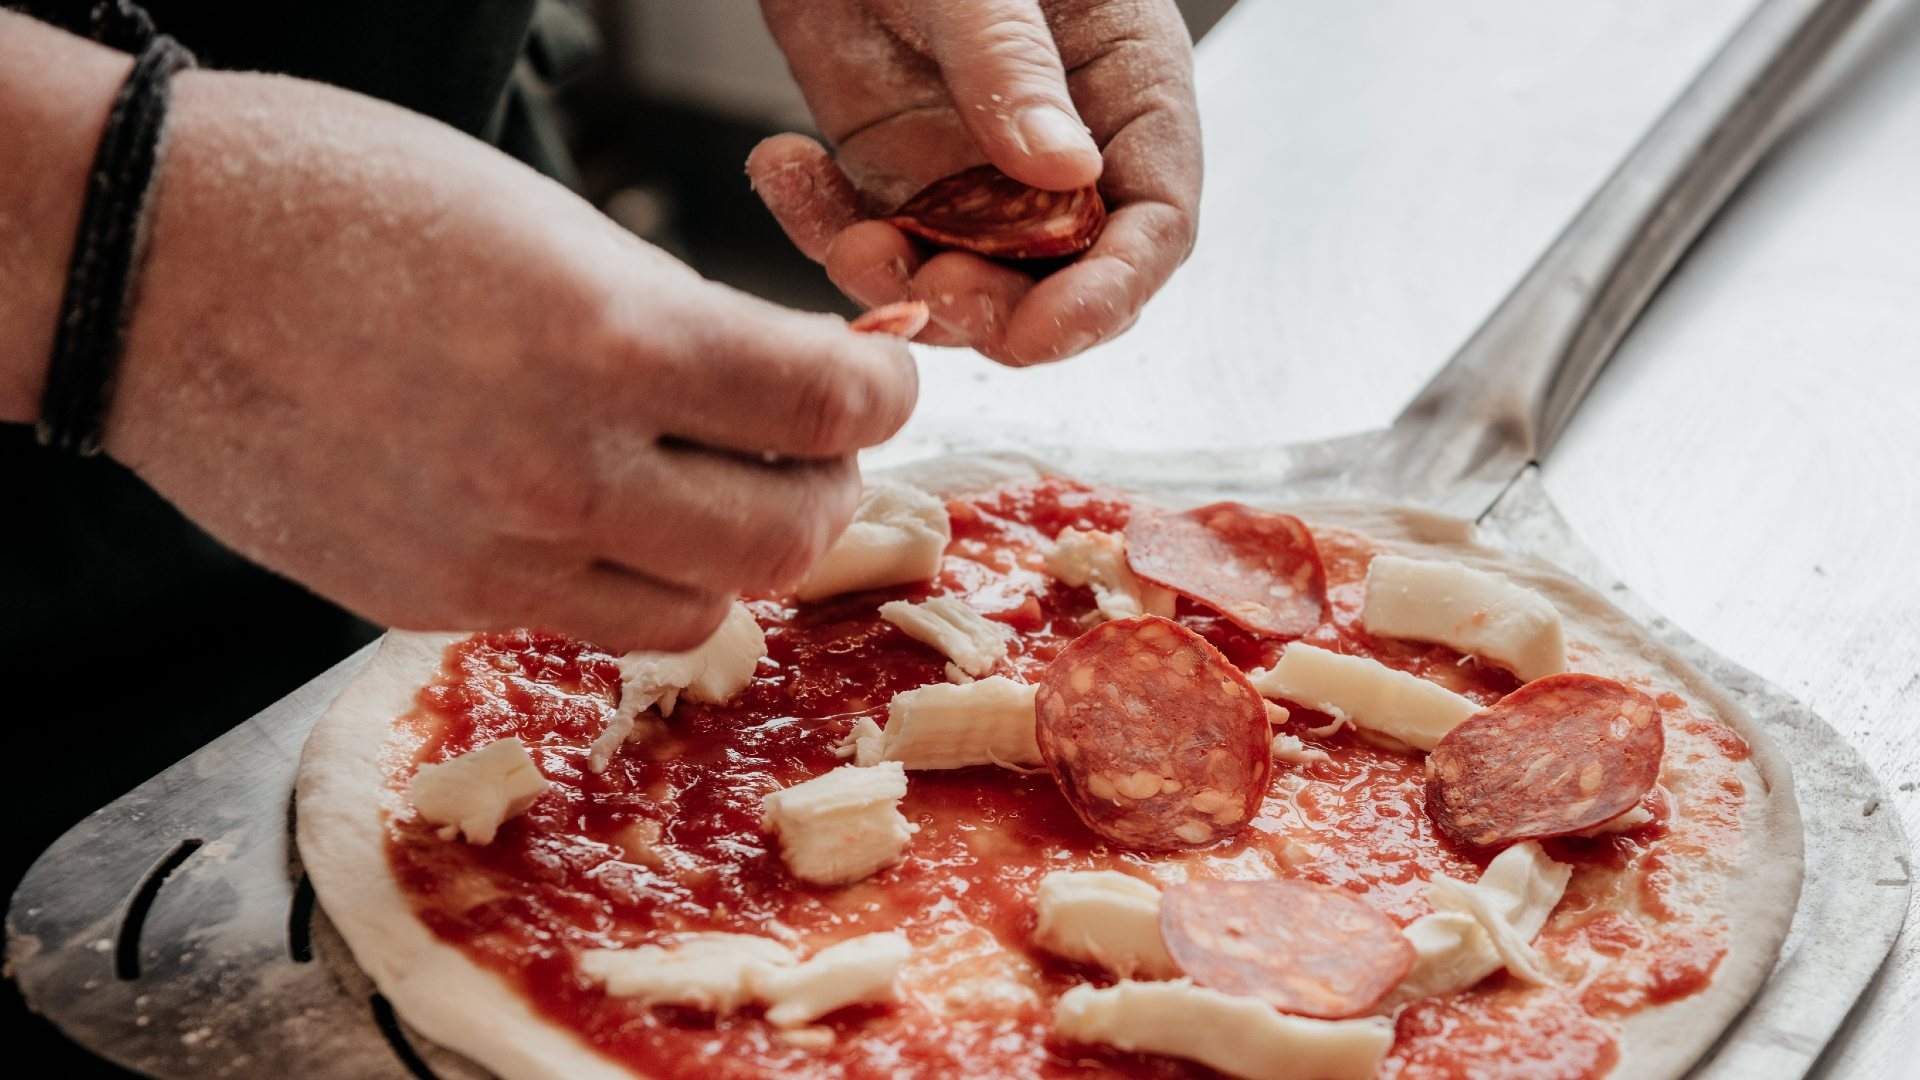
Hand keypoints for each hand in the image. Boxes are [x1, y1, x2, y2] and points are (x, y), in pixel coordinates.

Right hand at [106, 71, 916, 651]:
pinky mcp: (428, 603)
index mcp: (611, 340)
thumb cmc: (342, 202)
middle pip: (787, 543)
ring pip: (698, 611)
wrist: (147, 265)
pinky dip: (621, 579)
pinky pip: (582, 623)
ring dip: (730, 553)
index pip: (829, 409)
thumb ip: (681, 322)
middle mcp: (563, 469)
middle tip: (810, 450)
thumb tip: (787, 381)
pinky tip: (591, 514)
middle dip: (826, 491)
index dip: (884, 396)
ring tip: (700, 489)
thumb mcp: (552, 226)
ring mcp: (493, 554)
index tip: (877, 382)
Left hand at [749, 0, 1202, 365]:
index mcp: (1125, 87)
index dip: (1111, 291)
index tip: (1047, 331)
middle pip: (1063, 278)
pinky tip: (785, 169)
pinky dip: (820, 230)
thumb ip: (1013, 65)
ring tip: (850, 240)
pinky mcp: (892, 170)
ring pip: (963, 280)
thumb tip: (1064, 169)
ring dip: (903, 286)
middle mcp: (1058, 144)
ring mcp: (975, 166)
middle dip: (1001, 311)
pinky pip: (868, 238)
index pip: (1155, 221)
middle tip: (934, 295)